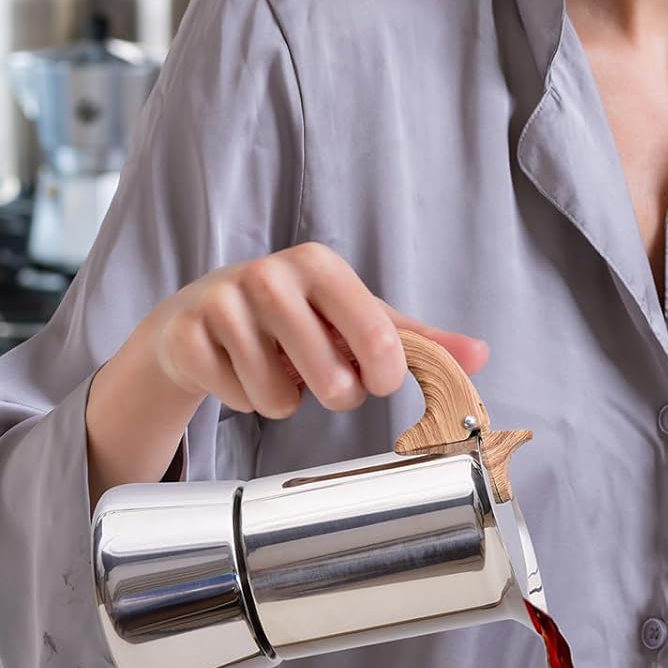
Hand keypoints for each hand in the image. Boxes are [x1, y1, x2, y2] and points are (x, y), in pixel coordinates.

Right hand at [87, 242, 488, 504]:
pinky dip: (244, 399)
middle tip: (318, 372)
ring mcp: (222, 303)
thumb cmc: (295, 316)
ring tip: (273, 365)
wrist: (198, 314)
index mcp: (320, 265)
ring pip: (280, 400)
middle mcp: (269, 276)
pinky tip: (238, 368)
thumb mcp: (356, 317)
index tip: (378, 378)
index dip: (384, 376)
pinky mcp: (187, 336)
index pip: (378, 339)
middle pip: (332, 381)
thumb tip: (480, 355)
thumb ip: (418, 338)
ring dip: (284, 398)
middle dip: (333, 392)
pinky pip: (238, 402)